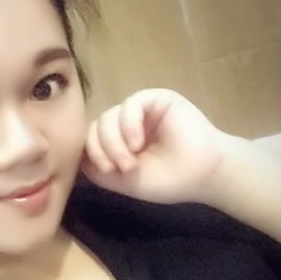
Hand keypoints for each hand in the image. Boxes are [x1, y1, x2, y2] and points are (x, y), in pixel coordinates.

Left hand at [81, 88, 230, 203]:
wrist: (203, 175)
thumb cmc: (168, 180)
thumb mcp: (123, 181)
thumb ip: (98, 169)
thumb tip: (77, 155)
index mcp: (118, 143)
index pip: (90, 140)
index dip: (92, 154)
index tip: (107, 172)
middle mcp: (127, 124)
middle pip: (96, 127)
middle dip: (103, 150)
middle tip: (122, 169)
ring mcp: (141, 111)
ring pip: (109, 117)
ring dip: (114, 142)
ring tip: (131, 162)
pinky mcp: (156, 99)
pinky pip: (130, 105)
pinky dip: (128, 125)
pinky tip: (138, 142)